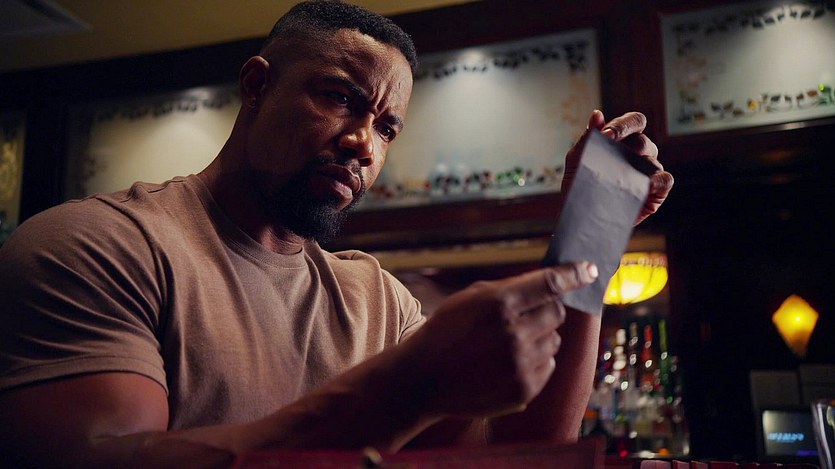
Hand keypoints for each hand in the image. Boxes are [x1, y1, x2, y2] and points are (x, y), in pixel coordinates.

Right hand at [409, 262, 597, 418]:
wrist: (422, 379)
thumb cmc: (445, 331)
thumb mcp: (469, 299)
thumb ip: (508, 290)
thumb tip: (548, 285)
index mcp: (499, 304)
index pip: (550, 284)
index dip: (574, 274)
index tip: (589, 269)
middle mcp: (513, 334)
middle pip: (557, 313)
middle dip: (545, 311)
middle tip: (522, 317)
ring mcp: (520, 365)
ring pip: (554, 341)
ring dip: (538, 338)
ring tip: (506, 345)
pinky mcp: (524, 390)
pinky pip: (549, 366)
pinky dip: (534, 362)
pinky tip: (506, 364)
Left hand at [562, 110, 673, 224]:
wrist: (580, 217)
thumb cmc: (580, 185)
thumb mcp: (577, 160)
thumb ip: (588, 137)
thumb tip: (597, 114)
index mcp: (624, 140)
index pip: (634, 121)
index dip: (623, 125)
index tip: (606, 135)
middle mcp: (640, 153)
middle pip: (643, 141)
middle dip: (628, 147)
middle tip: (610, 157)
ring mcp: (650, 171)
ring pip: (653, 160)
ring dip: (636, 167)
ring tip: (618, 178)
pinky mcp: (657, 192)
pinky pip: (665, 180)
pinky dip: (658, 180)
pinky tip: (645, 184)